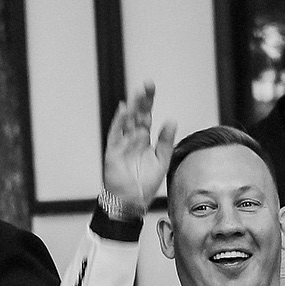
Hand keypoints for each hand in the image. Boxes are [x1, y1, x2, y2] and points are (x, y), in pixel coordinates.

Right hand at [101, 82, 175, 218]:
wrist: (132, 200)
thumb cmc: (146, 182)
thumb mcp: (161, 160)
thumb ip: (166, 141)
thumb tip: (171, 120)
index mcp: (144, 138)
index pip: (146, 115)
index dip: (148, 101)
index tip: (151, 87)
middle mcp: (132, 137)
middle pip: (136, 114)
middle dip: (142, 100)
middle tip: (147, 85)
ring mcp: (122, 143)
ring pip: (126, 121)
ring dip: (132, 107)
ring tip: (138, 95)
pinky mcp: (113, 151)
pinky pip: (116, 134)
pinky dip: (119, 122)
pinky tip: (124, 109)